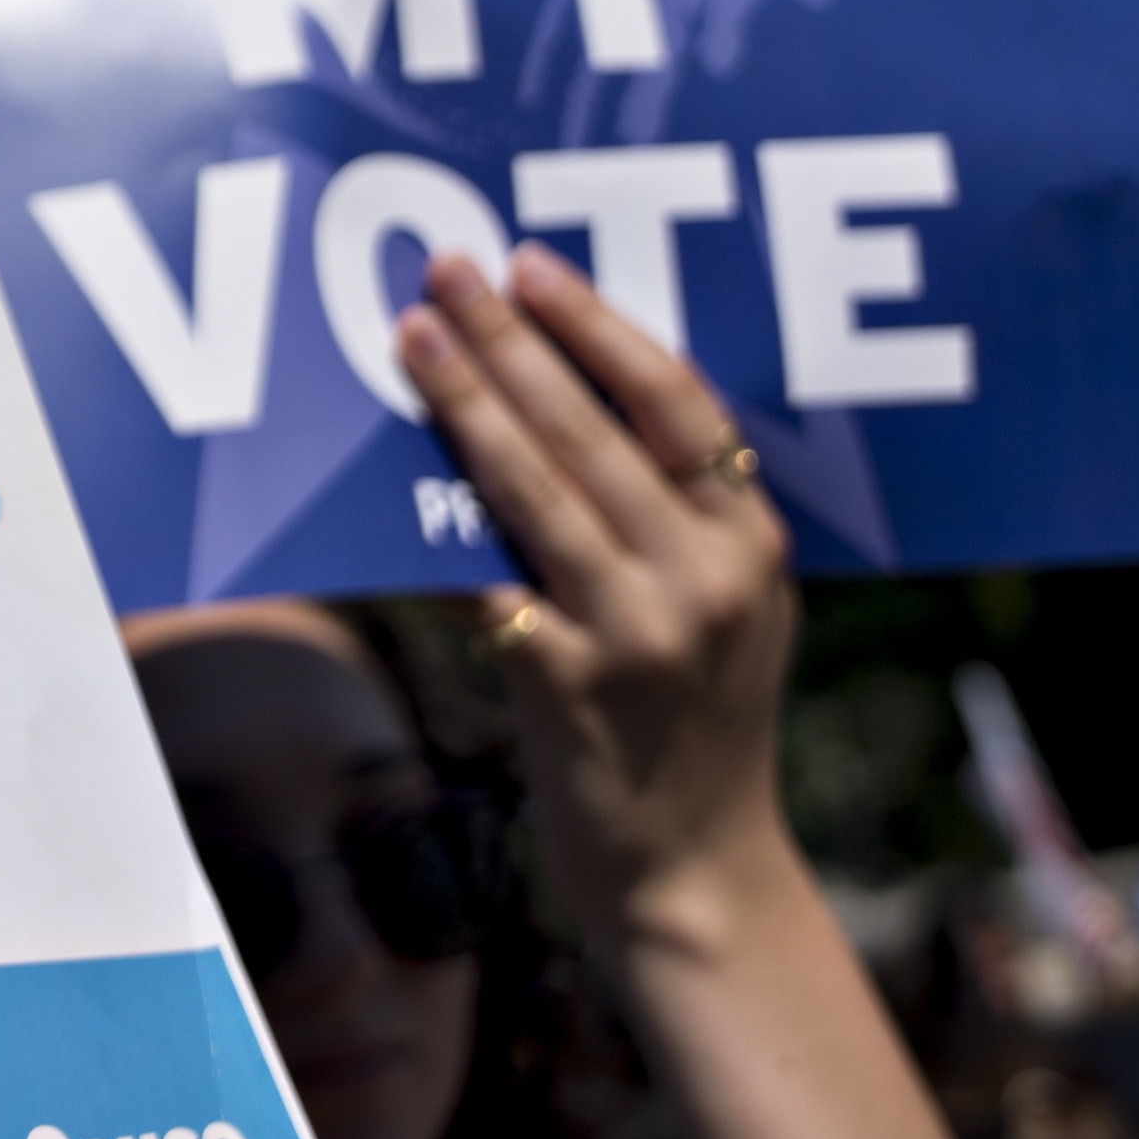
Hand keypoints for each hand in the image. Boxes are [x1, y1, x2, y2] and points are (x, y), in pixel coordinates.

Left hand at [395, 246, 795, 950]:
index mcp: (751, 544)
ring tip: (412, 339)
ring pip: (533, 486)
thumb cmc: (700, 727)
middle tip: (448, 273)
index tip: (534, 268)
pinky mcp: (564, 682)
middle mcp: (701, 577)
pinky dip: (435, 523)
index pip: (676, 403)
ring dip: (464, 402)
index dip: (600, 327)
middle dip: (513, 339)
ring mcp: (634, 630)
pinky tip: (387, 470)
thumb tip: (579, 403)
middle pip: (593, 427)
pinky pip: (483, 577)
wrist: (692, 869)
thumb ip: (682, 522)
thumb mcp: (731, 612)